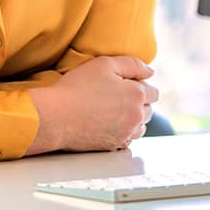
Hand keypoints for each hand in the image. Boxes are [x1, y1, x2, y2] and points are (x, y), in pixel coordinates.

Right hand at [27, 56, 157, 153]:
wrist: (56, 116)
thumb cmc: (77, 87)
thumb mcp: (104, 64)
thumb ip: (132, 64)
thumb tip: (150, 71)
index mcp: (137, 94)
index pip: (153, 92)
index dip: (139, 85)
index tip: (123, 83)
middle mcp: (136, 116)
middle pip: (148, 110)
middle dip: (138, 102)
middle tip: (115, 95)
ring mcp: (126, 133)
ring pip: (140, 126)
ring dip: (133, 118)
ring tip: (112, 110)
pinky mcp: (114, 146)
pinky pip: (128, 139)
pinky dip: (122, 131)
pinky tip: (107, 123)